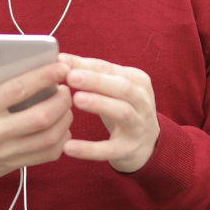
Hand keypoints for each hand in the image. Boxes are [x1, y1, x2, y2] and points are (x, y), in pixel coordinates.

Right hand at [0, 49, 72, 183]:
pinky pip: (46, 155)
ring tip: (65, 106)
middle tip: (66, 89)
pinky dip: (61, 141)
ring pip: (48, 138)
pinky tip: (60, 127)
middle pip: (40, 117)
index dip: (44, 77)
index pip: (18, 89)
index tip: (62, 67)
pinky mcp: (13, 164)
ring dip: (65, 120)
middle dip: (61, 100)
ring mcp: (4, 151)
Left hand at [59, 53, 159, 173]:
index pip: (110, 69)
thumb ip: (91, 73)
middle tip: (71, 76)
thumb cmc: (123, 108)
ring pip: (122, 112)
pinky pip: (109, 149)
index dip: (86, 65)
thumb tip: (61, 59)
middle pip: (122, 87)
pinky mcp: (128, 149)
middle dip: (96, 81)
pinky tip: (68, 147)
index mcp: (137, 81)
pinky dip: (89, 149)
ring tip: (76, 99)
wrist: (148, 144)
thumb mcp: (112, 88)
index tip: (62, 61)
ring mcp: (138, 126)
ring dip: (99, 104)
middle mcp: (142, 101)